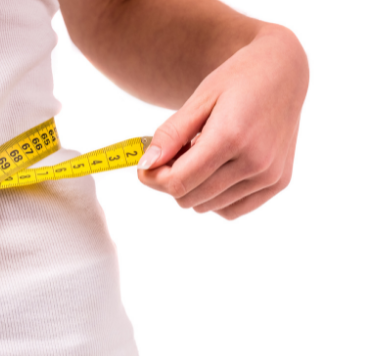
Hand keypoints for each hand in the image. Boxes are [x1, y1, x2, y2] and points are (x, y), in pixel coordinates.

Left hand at [136, 25, 307, 219]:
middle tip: (174, 154)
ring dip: (193, 188)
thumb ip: (171, 135)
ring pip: (207, 206)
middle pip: (189, 197)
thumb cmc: (237, 80)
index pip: (178, 181)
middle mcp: (256, 162)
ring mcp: (271, 176)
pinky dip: (214, 198)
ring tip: (200, 156)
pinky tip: (215, 171)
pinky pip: (231, 210)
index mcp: (232, 136)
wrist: (284, 71)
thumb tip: (146, 165)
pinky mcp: (279, 183)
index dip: (152, 178)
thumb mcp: (199, 99)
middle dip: (170, 181)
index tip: (144, 167)